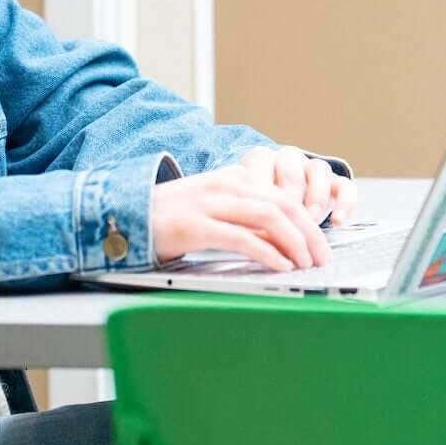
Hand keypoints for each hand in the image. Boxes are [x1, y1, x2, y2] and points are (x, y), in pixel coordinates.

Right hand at [150, 157, 328, 271]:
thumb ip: (245, 219)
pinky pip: (241, 238)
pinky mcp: (195, 226)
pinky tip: (279, 265)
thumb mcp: (214, 209)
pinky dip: (267, 252)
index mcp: (233, 179)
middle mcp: (225, 186)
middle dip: (310, 233)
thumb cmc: (172, 219)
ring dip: (295, 242)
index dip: (308, 221)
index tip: (321, 244)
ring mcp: (210, 204)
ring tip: (306, 263)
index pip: (283, 196)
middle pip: (283, 205)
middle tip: (323, 257)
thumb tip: (282, 242)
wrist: (123, 215)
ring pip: (269, 217)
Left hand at [240, 144, 355, 229]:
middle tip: (288, 221)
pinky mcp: (336, 182)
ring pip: (319, 170)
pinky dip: (344, 203)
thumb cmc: (257, 210)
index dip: (259, 189)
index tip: (257, 213)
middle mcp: (289, 159)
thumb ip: (247, 217)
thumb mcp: (247, 209)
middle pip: (291, 170)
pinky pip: (346, 186)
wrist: (281, 211)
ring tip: (314, 219)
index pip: (260, 163)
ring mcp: (314, 168)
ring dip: (316, 196)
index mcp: (261, 159)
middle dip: (291, 197)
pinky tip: (338, 223)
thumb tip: (247, 240)